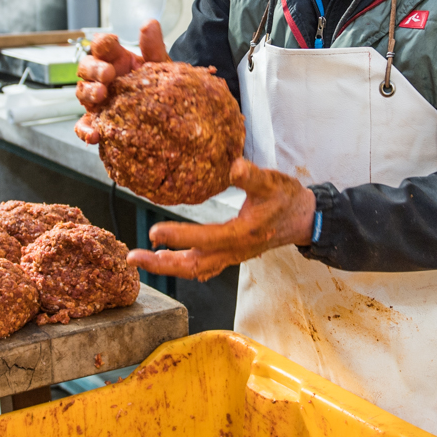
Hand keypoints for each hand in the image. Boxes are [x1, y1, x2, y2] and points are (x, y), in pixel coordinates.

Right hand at [74, 20, 168, 144]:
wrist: (171, 116)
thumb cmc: (161, 87)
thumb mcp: (160, 67)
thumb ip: (153, 47)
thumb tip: (150, 23)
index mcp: (116, 59)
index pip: (102, 45)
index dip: (103, 43)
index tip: (112, 43)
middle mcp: (103, 77)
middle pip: (86, 67)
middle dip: (94, 68)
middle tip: (108, 74)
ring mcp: (98, 99)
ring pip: (81, 91)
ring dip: (88, 92)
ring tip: (100, 95)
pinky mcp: (98, 121)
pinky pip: (84, 125)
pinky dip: (85, 130)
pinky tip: (95, 134)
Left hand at [128, 158, 316, 280]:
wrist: (304, 219)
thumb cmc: (286, 198)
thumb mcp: (272, 182)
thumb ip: (252, 176)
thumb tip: (234, 166)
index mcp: (242, 234)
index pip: (204, 239)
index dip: (178, 236)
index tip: (154, 232)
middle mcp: (234, 251)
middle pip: (192, 265)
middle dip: (161, 264)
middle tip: (133, 258)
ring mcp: (231, 256)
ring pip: (195, 269)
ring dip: (167, 267)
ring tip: (141, 260)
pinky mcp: (231, 255)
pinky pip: (202, 268)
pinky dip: (181, 266)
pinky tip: (166, 261)